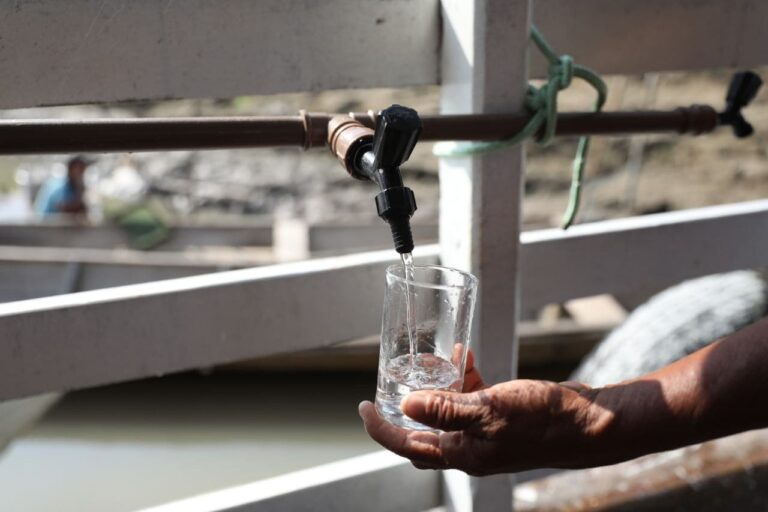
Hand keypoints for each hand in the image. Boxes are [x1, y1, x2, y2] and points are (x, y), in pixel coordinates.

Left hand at [359, 355, 608, 475]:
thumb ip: (446, 409)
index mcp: (461, 453)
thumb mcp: (489, 410)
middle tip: (395, 380)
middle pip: (423, 431)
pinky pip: (473, 400)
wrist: (587, 423)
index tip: (363, 407)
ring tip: (435, 359)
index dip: (381, 428)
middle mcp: (470, 447)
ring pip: (449, 411)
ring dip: (438, 386)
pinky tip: (467, 358)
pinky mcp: (502, 418)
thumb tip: (406, 404)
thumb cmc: (542, 420)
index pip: (407, 444)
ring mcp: (487, 433)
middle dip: (406, 406)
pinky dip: (465, 381)